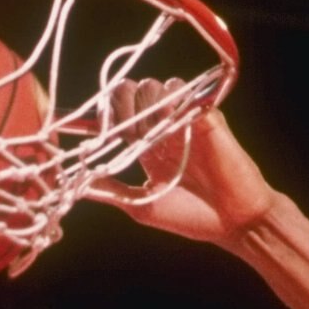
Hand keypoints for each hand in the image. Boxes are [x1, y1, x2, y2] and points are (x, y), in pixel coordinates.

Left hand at [102, 85, 275, 246]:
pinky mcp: (204, 113)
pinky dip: (170, 101)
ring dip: (146, 106)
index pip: (116, 116)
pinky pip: (180, 90)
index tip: (96, 129)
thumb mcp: (141, 206)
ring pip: (152, 86)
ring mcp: (183, 119)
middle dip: (121, 106)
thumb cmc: (193, 218)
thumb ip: (110, 190)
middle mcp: (161, 129)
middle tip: (130, 133)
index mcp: (145, 148)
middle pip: (129, 93)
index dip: (104, 115)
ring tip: (157, 135)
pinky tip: (172, 124)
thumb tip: (75, 182)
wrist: (234, 221)